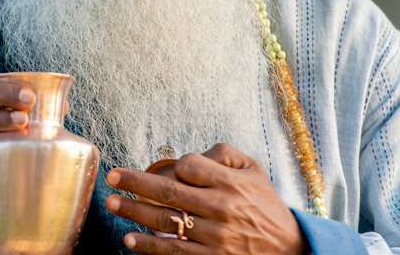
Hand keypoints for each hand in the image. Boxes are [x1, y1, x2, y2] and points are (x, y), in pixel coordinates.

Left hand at [105, 143, 308, 254]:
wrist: (287, 247)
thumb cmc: (265, 205)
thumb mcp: (254, 171)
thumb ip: (225, 155)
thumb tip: (194, 154)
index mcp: (231, 183)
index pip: (190, 166)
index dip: (173, 166)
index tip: (165, 169)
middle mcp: (221, 208)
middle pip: (169, 192)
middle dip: (135, 183)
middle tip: (112, 177)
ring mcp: (214, 236)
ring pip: (165, 222)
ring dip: (134, 212)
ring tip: (113, 204)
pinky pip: (173, 252)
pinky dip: (149, 246)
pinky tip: (130, 240)